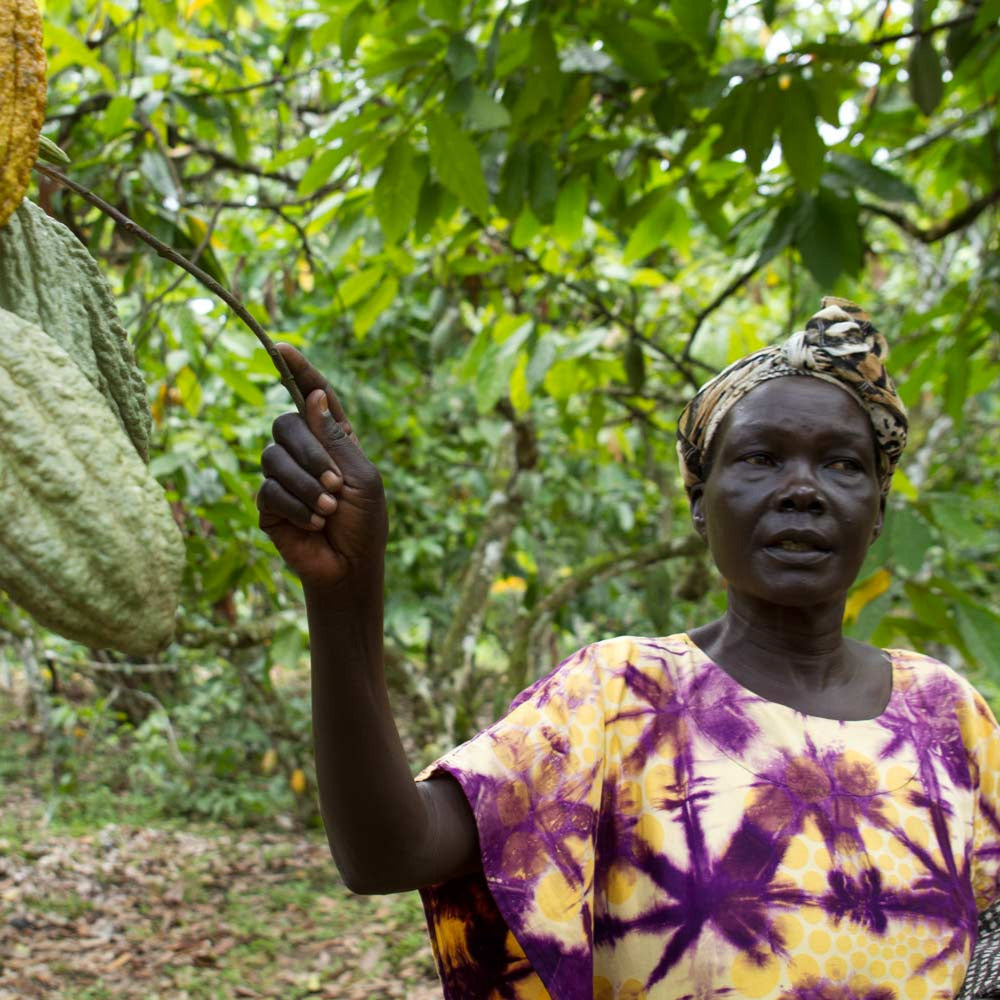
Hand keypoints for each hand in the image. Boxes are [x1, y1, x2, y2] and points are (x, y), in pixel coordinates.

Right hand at [257, 344, 387, 591]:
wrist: (351, 568)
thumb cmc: (365, 524)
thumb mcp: (361, 478)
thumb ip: (335, 438)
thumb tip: (314, 395)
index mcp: (334, 438)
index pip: (313, 396)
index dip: (298, 370)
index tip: (282, 347)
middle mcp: (305, 451)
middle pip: (285, 424)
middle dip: (311, 455)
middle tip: (336, 487)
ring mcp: (283, 476)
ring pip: (273, 458)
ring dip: (306, 486)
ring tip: (328, 511)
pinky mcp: (267, 504)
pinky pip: (267, 489)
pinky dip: (295, 506)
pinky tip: (313, 524)